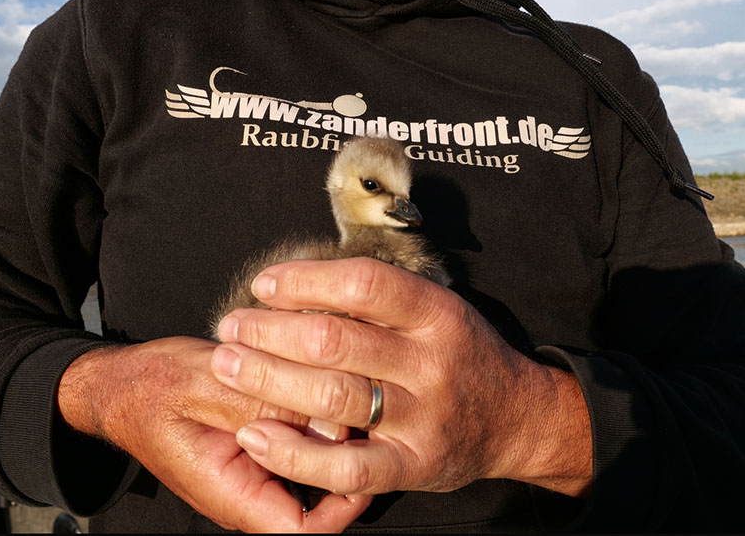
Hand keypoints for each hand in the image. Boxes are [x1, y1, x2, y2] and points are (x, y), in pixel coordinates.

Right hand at [57, 336, 371, 531]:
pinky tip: (315, 378)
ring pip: (311, 461)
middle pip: (318, 496)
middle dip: (343, 455)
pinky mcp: (259, 439)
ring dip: (328, 428)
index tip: (363, 463)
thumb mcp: (205, 386)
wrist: (122, 382)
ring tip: (340, 387)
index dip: (343, 505)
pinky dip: (310, 412)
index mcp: (232, 493)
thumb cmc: (151, 387)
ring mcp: (256, 464)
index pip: (303, 530)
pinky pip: (297, 436)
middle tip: (359, 409)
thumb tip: (330, 421)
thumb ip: (265, 405)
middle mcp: (249, 487)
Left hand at [212, 258, 592, 497]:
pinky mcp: (414, 465)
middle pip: (335, 339)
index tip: (264, 283)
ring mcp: (424, 417)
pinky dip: (293, 453)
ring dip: (267, 378)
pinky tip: (255, 436)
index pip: (363, 284)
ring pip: (332, 396)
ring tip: (227, 365)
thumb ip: (383, 300)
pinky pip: (346, 466)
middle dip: (269, 330)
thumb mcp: (438, 311)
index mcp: (438, 313)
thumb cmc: (463, 355)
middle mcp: (432, 362)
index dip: (305, 279)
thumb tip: (303, 279)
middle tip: (230, 327)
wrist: (517, 418)